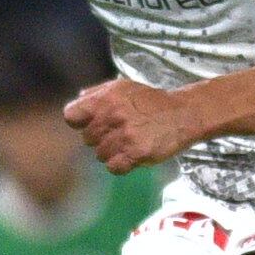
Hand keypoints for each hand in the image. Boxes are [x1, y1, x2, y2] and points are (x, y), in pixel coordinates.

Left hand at [64, 76, 201, 172]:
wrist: (182, 113)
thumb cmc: (151, 101)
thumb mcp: (123, 87)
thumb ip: (97, 94)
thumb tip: (77, 102)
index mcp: (105, 98)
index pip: (71, 115)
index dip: (79, 122)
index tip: (90, 123)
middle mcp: (112, 116)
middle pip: (86, 139)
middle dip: (100, 138)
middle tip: (118, 133)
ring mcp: (124, 136)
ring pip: (100, 155)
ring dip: (112, 152)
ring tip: (128, 142)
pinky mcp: (136, 153)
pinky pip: (113, 167)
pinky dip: (120, 164)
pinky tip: (131, 154)